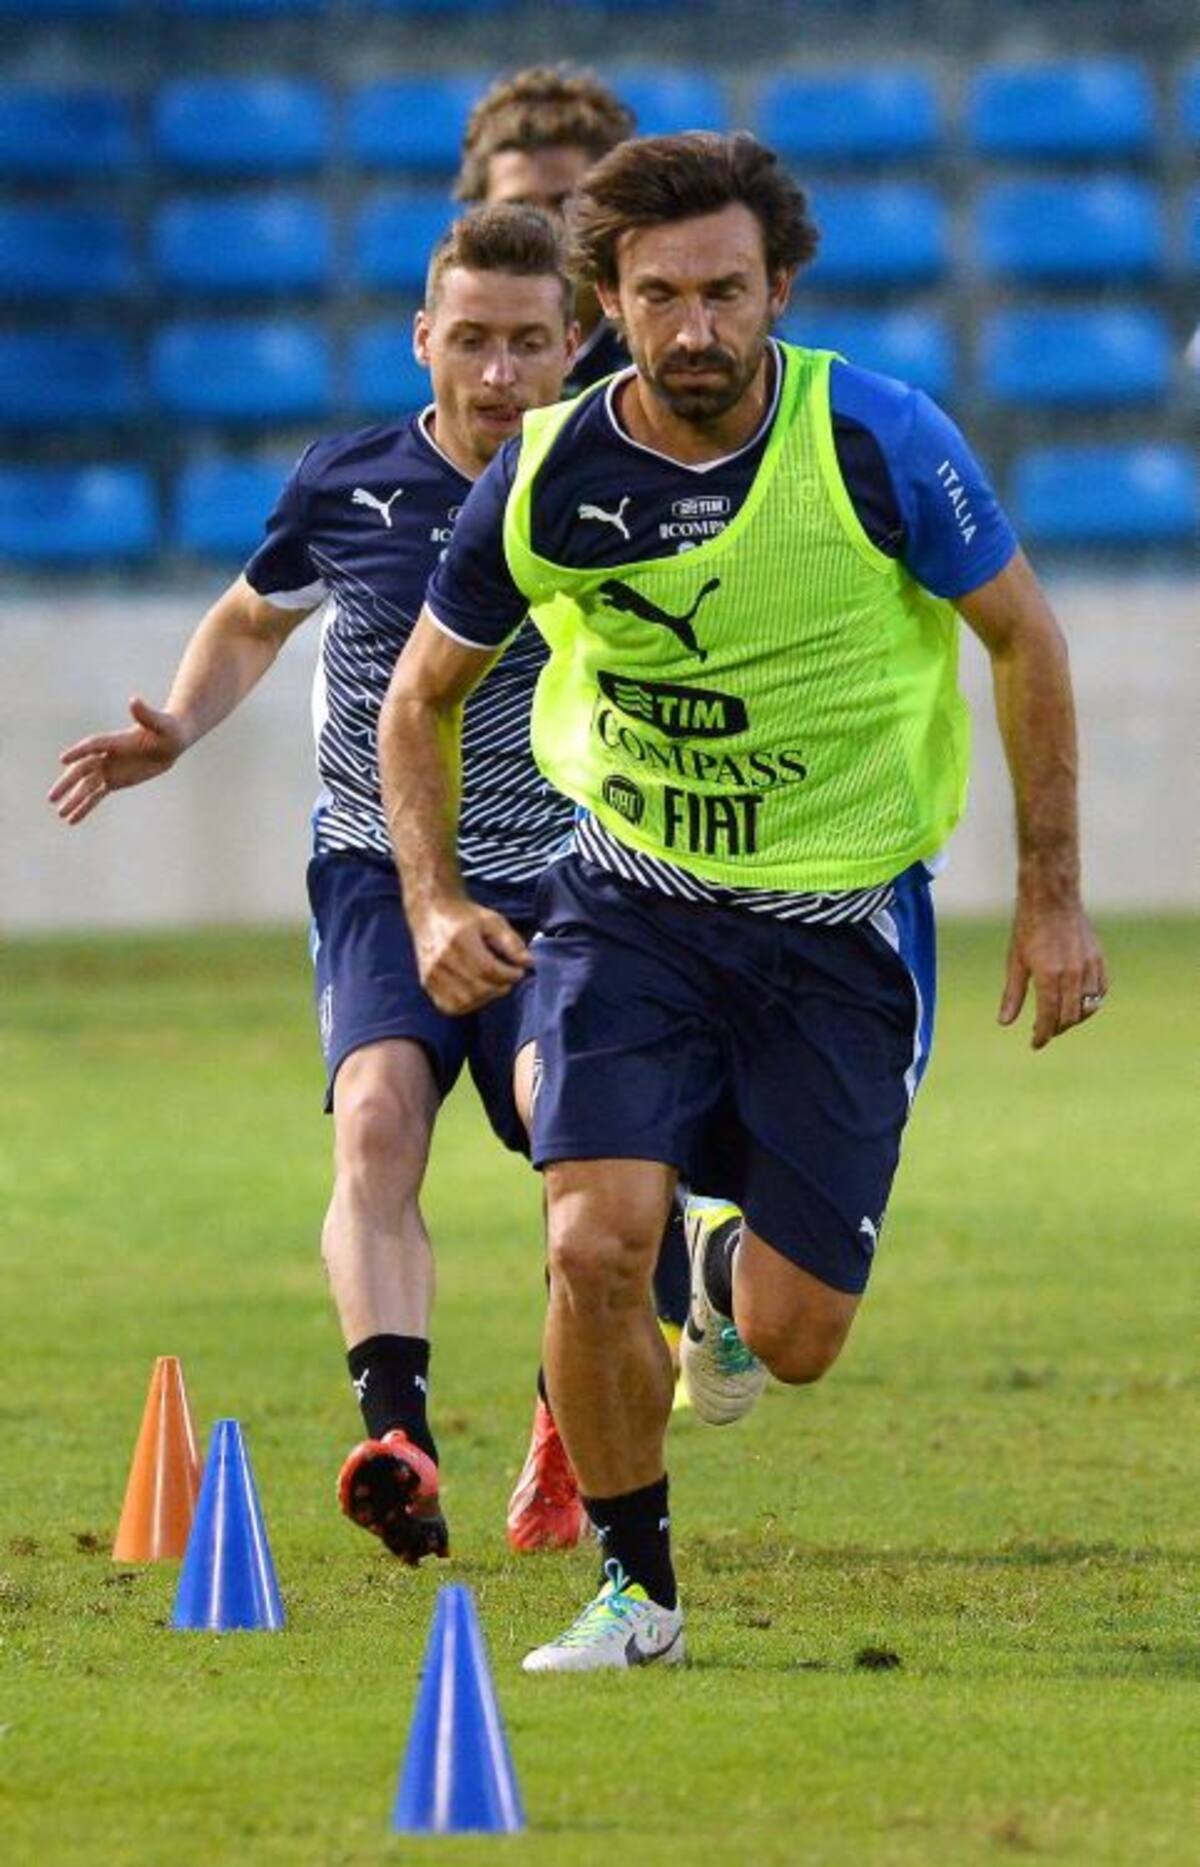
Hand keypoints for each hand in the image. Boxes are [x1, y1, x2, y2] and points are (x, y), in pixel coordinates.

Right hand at [48, 696, 188, 824]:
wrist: (171, 741)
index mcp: (114, 741)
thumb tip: (134, 701)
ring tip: (60, 813)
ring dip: (73, 800)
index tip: (63, 759)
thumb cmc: (168, 729)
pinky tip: (72, 819)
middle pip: (82, 770)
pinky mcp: (113, 781)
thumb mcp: (160, 723)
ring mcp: (108, 769)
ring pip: (86, 787)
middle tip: (52, 796)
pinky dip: (84, 807)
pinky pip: (95, 795)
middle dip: (67, 783)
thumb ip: (146, 714)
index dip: (79, 752)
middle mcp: (106, 755)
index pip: (92, 746)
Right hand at [412, 899, 531, 1013]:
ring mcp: (432, 974)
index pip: (488, 969)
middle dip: (500, 987)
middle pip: (477, 988)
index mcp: (459, 939)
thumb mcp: (492, 921)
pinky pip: (449, 1006)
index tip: (518, 971)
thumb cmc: (465, 917)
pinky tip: (476, 993)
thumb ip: (511, 942)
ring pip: (464, 1001)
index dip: (509, 975)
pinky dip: (467, 1004)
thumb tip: (528, 963)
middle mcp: (442, 959)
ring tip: (492, 984)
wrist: (431, 913)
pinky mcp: (426, 983)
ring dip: (485, 998)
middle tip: (507, 978)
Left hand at [998, 899, 1107, 1048]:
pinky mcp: (1099, 960)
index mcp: (1049, 976)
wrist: (1052, 900)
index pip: (1049, 1018)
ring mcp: (1089, 968)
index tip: (1035, 1044)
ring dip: (1074, 1019)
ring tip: (1059, 1019)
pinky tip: (1079, 1003)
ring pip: (1088, 1007)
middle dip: (1056, 1029)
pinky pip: (1101, 991)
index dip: (1042, 1035)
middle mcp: (1072, 975)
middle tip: (1044, 1030)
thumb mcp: (1015, 962)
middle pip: (1070, 1017)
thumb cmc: (1029, 929)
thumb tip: (1005, 1022)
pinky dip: (1091, 1003)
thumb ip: (1013, 994)